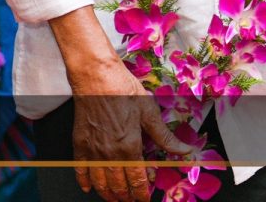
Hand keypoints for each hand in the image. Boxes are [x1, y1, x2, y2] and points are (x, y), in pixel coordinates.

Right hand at [68, 58, 191, 201]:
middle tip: (132, 199)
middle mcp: (111, 154)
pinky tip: (88, 187)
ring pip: (100, 183)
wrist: (96, 77)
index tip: (145, 198)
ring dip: (108, 194)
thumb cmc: (123, 90)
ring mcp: (93, 151)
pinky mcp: (79, 144)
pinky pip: (80, 171)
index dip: (142, 194)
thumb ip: (165, 137)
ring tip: (115, 198)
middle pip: (119, 186)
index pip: (137, 181)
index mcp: (130, 148)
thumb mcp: (149, 112)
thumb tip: (185, 151)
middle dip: (127, 197)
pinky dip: (84, 182)